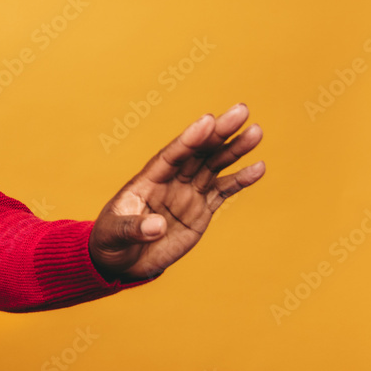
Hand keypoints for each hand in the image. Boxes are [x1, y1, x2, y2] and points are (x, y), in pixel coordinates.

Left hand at [89, 103, 264, 281]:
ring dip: (235, 150)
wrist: (123, 259)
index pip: (171, 155)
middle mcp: (171, 181)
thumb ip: (134, 228)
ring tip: (256, 132)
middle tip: (242, 111)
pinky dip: (241, 180)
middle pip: (198, 152)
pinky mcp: (201, 210)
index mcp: (147, 180)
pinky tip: (259, 167)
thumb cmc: (111, 240)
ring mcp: (187, 194)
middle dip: (219, 132)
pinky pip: (223, 192)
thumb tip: (157, 226)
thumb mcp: (114, 233)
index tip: (208, 121)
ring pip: (214, 166)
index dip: (189, 139)